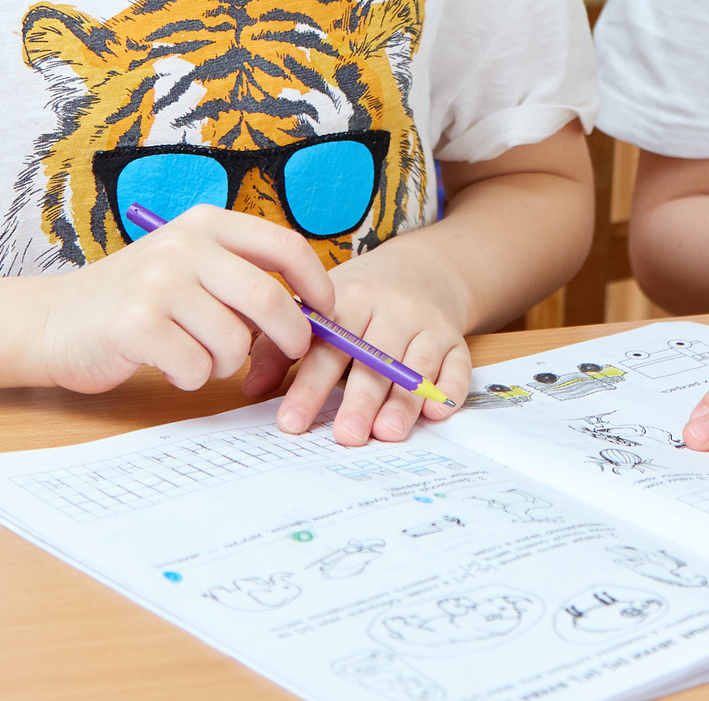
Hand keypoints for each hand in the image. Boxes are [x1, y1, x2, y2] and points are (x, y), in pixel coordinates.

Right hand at [32, 205, 333, 394]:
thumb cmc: (136, 301)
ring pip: (233, 342)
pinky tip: (170, 365)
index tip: (327, 312)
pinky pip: (195, 367)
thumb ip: (241, 278)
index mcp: (205, 223)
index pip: (284, 245)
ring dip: (226, 364)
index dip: (317, 283)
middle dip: (291, 335)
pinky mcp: (137, 325)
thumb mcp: (189, 267)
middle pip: (269, 298)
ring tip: (199, 356)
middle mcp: (184, 245)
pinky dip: (191, 378)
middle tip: (289, 355)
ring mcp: (159, 283)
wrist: (55, 321)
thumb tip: (312, 314)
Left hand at [250, 249, 474, 445]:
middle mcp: (392, 310)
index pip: (327, 347)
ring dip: (403, 400)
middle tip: (346, 437)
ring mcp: (428, 324)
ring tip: (388, 433)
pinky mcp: (456, 339)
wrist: (421, 270)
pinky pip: (458, 364)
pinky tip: (438, 412)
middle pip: (375, 359)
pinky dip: (450, 388)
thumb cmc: (358, 301)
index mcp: (351, 300)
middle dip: (360, 400)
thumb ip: (280, 347)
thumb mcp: (318, 310)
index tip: (291, 423)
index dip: (309, 387)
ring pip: (417, 364)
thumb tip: (249, 388)